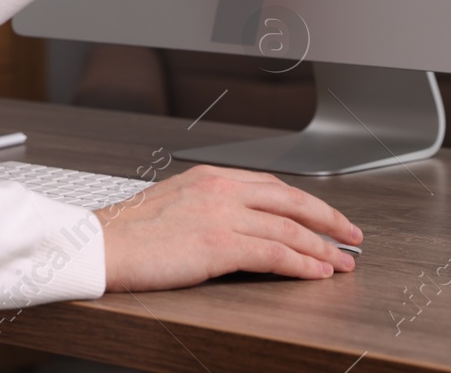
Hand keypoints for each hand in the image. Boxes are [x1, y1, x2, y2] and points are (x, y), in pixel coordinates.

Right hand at [99, 165, 362, 289]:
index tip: (323, 215)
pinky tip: (317, 273)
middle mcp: (220, 189)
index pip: (272, 185)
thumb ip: (205, 207)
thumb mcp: (171, 205)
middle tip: (352, 234)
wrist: (98, 245)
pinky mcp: (218, 244)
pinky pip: (274, 253)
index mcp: (209, 177)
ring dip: (322, 247)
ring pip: (289, 228)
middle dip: (327, 219)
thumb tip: (232, 225)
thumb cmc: (125, 233)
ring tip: (343, 262)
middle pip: (291, 200)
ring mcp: (221, 215)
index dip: (304, 201)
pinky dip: (302, 263)